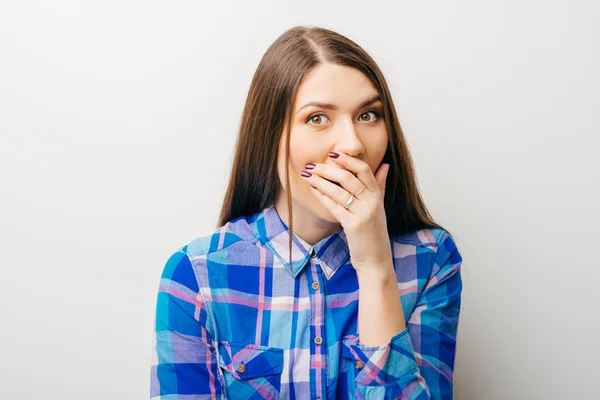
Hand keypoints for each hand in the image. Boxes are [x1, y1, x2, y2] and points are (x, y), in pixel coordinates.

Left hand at [301, 151, 392, 276]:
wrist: (376, 258)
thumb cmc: (374, 232)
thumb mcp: (379, 206)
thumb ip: (380, 185)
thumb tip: (385, 165)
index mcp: (377, 195)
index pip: (364, 169)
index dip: (348, 159)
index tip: (333, 154)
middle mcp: (372, 202)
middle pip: (348, 177)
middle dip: (327, 169)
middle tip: (311, 164)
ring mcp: (363, 213)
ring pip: (338, 190)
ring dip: (320, 181)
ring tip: (306, 175)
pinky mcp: (353, 225)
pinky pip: (334, 206)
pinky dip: (321, 196)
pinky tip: (312, 189)